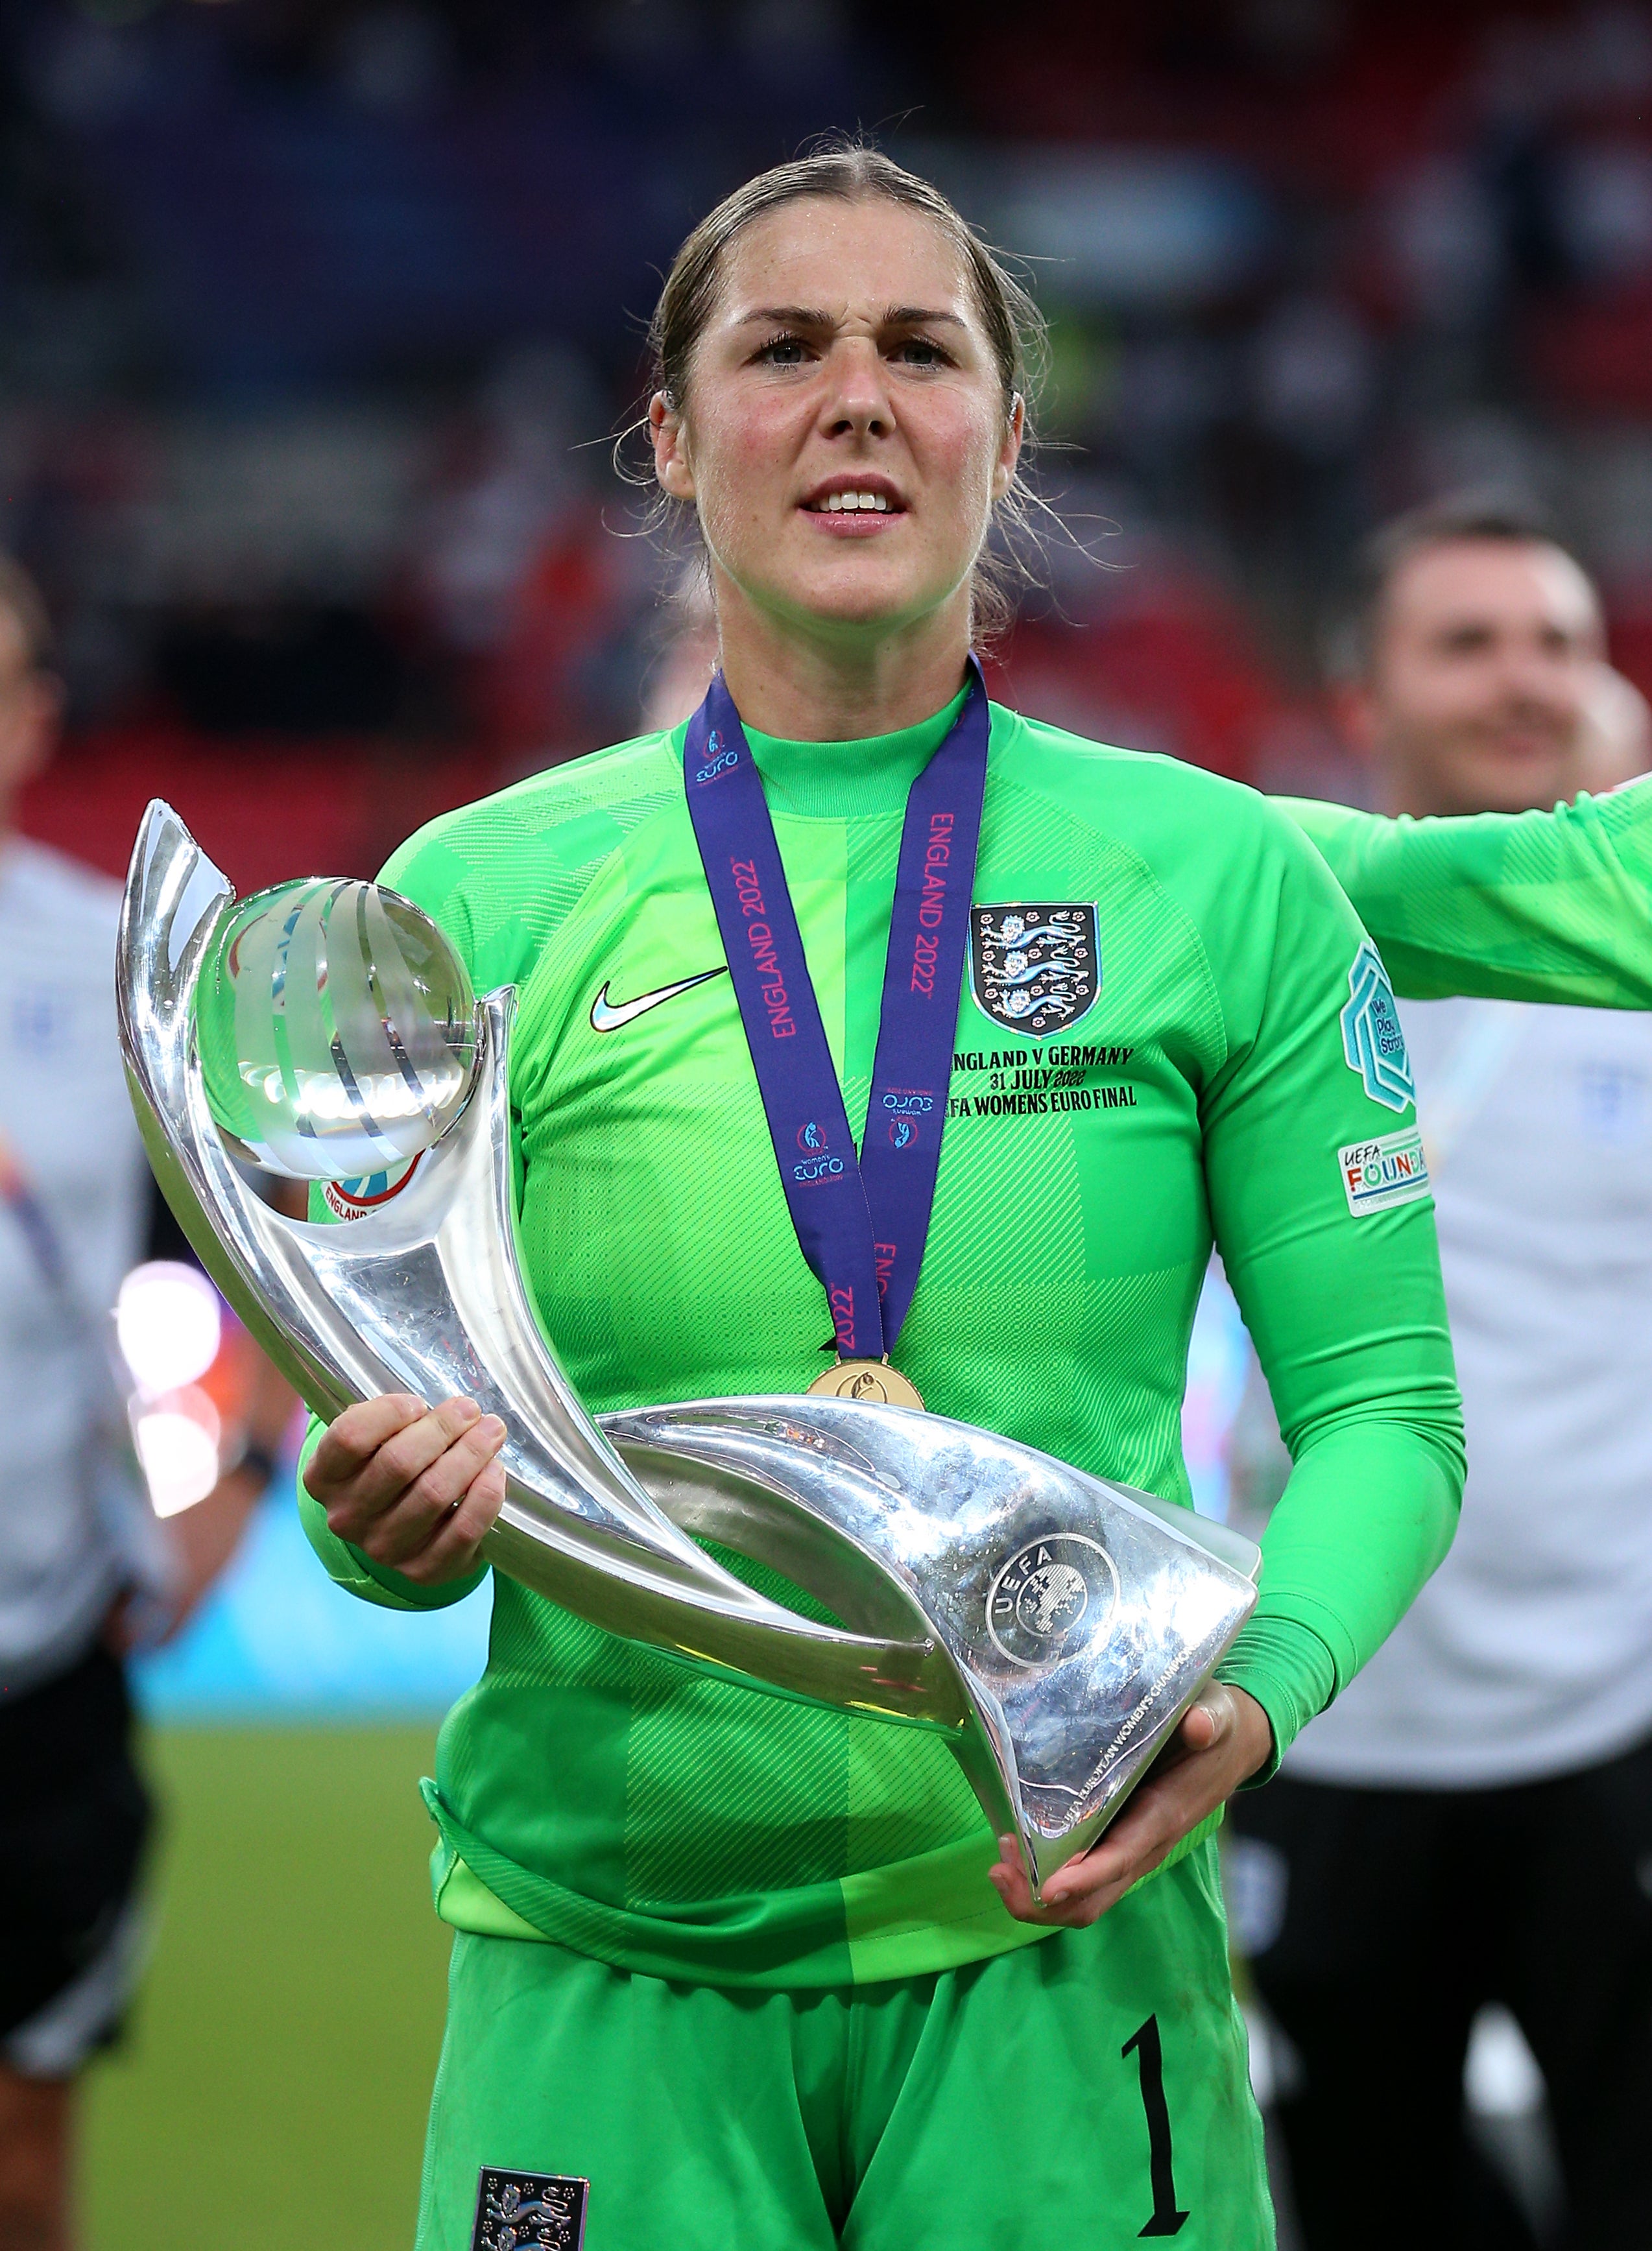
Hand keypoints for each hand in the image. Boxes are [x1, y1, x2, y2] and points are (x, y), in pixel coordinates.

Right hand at [302, 1393, 506, 1586]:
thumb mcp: (374, 1439)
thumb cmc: (390, 1466)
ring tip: (491, 1432)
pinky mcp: (422, 1570)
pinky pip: (462, 1531)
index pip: (349, 1437)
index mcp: (324, 1477)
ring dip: (471, 1455)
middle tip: (471, 1410)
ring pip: (433, 1493)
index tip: (419, 1403)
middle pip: (398, 1463)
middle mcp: (346, 1516)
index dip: (389, 1413)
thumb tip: (449, 1407)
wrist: (404, 1529)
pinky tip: (494, 1471)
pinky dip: (485, 1496)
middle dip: (444, 1428)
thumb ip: (391, 1418)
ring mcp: (382, 1548)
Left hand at [987, 1682, 1272, 1928]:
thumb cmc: (1216, 1727)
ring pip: (1083, 1899)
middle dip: (1043, 1901)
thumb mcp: (1215, 1715)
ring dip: (1036, 1894)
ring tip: (999, 1863)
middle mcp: (1144, 1846)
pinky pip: (1080, 1881)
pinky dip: (1043, 1880)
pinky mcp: (1116, 1845)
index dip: (1085, 1877)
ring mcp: (1128, 1851)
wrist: (1229, 1744)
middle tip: (999, 1868)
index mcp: (1163, 1817)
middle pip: (1093, 1899)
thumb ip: (1208, 1720)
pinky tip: (1014, 1850)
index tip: (1048, 1888)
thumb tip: (1199, 1725)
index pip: (1121, 1858)